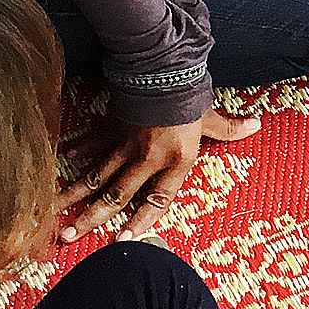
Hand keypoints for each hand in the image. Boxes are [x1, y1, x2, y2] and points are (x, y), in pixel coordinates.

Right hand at [60, 105, 261, 239]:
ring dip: (72, 197)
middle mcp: (145, 159)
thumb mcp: (211, 116)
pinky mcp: (109, 128)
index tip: (123, 241)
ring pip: (94, 177)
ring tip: (53, 216)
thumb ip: (229, 128)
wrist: (161, 68)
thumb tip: (255, 126)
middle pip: (116, 195)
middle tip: (70, 236)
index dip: (140, 222)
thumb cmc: (189, 95)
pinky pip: (87, 146)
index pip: (157, 200)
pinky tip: (52, 168)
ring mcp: (122, 145)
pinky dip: (71, 155)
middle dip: (92, 218)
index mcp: (174, 162)